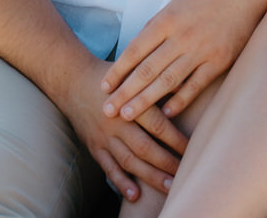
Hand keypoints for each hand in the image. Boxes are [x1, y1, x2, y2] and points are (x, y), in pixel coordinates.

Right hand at [63, 59, 186, 202]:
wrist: (73, 81)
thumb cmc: (112, 76)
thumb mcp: (134, 71)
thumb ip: (158, 80)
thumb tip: (187, 82)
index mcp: (130, 102)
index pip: (157, 124)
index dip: (175, 139)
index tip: (192, 149)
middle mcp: (117, 122)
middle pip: (145, 147)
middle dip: (166, 163)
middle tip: (184, 174)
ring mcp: (104, 137)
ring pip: (129, 161)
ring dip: (149, 176)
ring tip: (168, 187)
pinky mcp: (94, 147)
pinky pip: (108, 167)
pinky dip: (121, 182)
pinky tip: (134, 195)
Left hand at [100, 0, 266, 120]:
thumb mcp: (178, 0)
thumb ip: (159, 24)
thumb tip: (139, 46)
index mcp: (167, 18)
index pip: (135, 50)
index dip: (118, 70)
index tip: (104, 86)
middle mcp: (181, 36)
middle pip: (146, 70)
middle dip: (124, 92)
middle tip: (107, 110)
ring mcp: (200, 50)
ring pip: (166, 82)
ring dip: (145, 101)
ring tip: (127, 115)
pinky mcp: (220, 60)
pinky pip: (195, 85)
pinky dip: (180, 101)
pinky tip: (165, 113)